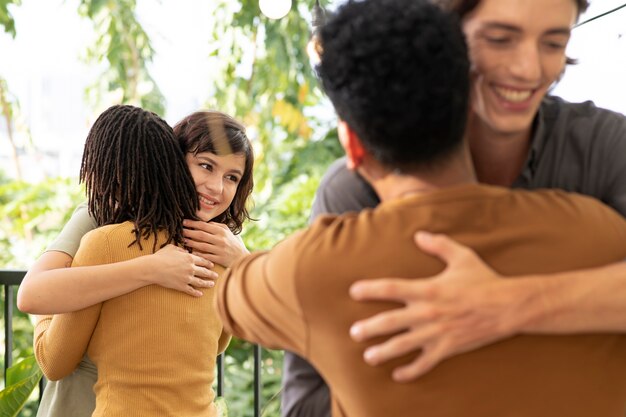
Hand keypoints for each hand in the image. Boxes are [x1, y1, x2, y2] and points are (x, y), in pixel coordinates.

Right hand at [147, 244, 217, 296]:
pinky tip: (200, 294)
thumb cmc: (161, 256)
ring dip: (207, 284)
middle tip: (216, 276)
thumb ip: (181, 249)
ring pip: (200, 282)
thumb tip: (186, 250)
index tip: (212, 265)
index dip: (208, 263)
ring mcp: (187, 278)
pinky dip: (196, 293)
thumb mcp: (172, 248)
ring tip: (211, 285)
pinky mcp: (181, 286)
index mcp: (190, 258)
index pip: (203, 261)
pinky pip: (191, 290)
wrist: (153, 268)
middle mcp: (191, 268)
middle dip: (211, 274)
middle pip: (204, 272)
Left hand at [183, 220, 249, 266]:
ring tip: (183, 240)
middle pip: (201, 235)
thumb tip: (204, 222)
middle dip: (189, 232)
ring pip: (201, 245)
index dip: (193, 223)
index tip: (184, 222)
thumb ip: (217, 226)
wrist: (242, 257)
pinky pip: (205, 256)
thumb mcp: (227, 231)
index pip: (204, 225)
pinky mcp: (219, 259)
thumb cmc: (233, 243)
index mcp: (221, 231)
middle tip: (180, 231)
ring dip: (191, 243)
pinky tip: (191, 252)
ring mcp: (219, 249)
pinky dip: (198, 254)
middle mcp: (220, 239)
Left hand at [349, 231, 531, 381]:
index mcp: (428, 289)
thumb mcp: (462, 256)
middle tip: (354, 333)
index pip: (391, 288)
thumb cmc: (484, 280)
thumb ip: (438, 245)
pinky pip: (426, 363)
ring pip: (403, 346)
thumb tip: (419, 235)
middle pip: (390, 321)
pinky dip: (411, 371)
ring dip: (384, 352)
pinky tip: (398, 374)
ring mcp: (437, 333)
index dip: (370, 290)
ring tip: (369, 357)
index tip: (354, 291)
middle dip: (369, 328)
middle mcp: (428, 312)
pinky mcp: (448, 348)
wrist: (508, 306)